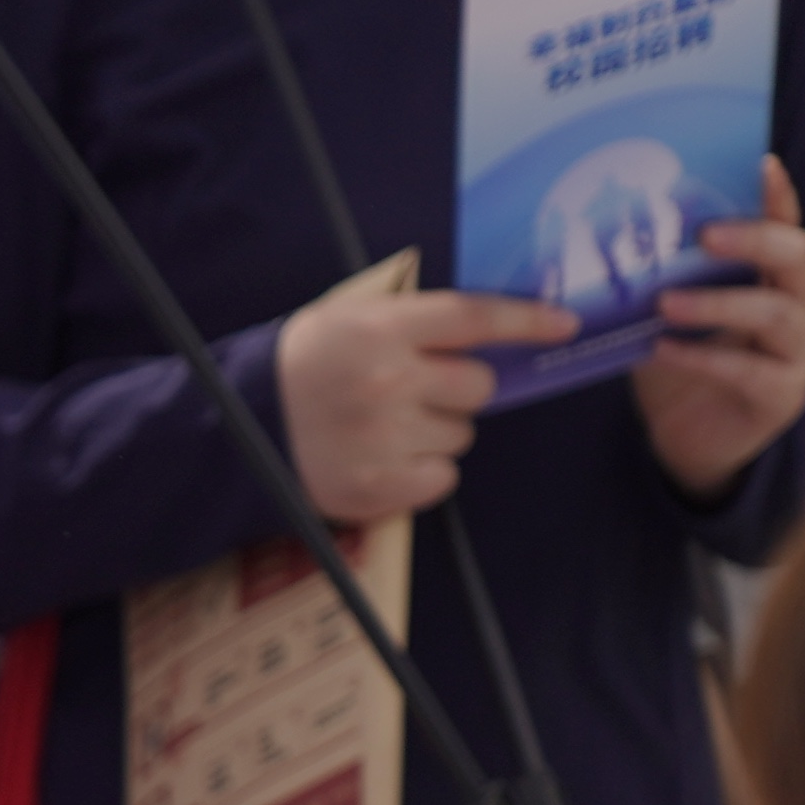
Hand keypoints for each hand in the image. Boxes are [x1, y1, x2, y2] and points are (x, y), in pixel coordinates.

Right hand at [275, 286, 573, 522]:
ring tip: (387, 428)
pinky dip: (423, 472)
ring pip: (461, 435)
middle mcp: (386, 381)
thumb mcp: (350, 318)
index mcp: (380, 330)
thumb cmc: (305, 365)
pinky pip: (442, 478)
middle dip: (458, 390)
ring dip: (436, 432)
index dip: (526, 320)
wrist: (240, 428)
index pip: (473, 318)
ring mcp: (383, 438)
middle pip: (477, 386)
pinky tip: (386, 459)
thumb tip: (494, 329)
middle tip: (416, 392)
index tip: (565, 324)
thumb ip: (415, 320)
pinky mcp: (377, 486)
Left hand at [633, 156, 804, 500]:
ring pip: (778, 314)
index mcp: (769, 281)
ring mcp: (794, 354)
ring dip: (719, 303)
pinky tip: (661, 350)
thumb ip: (657, 279)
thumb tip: (606, 232)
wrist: (686, 442)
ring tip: (666, 302)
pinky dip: (702, 357)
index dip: (779, 198)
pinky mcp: (780, 396)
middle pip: (798, 259)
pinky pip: (748, 371)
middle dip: (756, 240)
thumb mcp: (664, 315)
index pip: (784, 228)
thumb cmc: (677, 367)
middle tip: (705, 234)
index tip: (763, 164)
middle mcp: (793, 310)